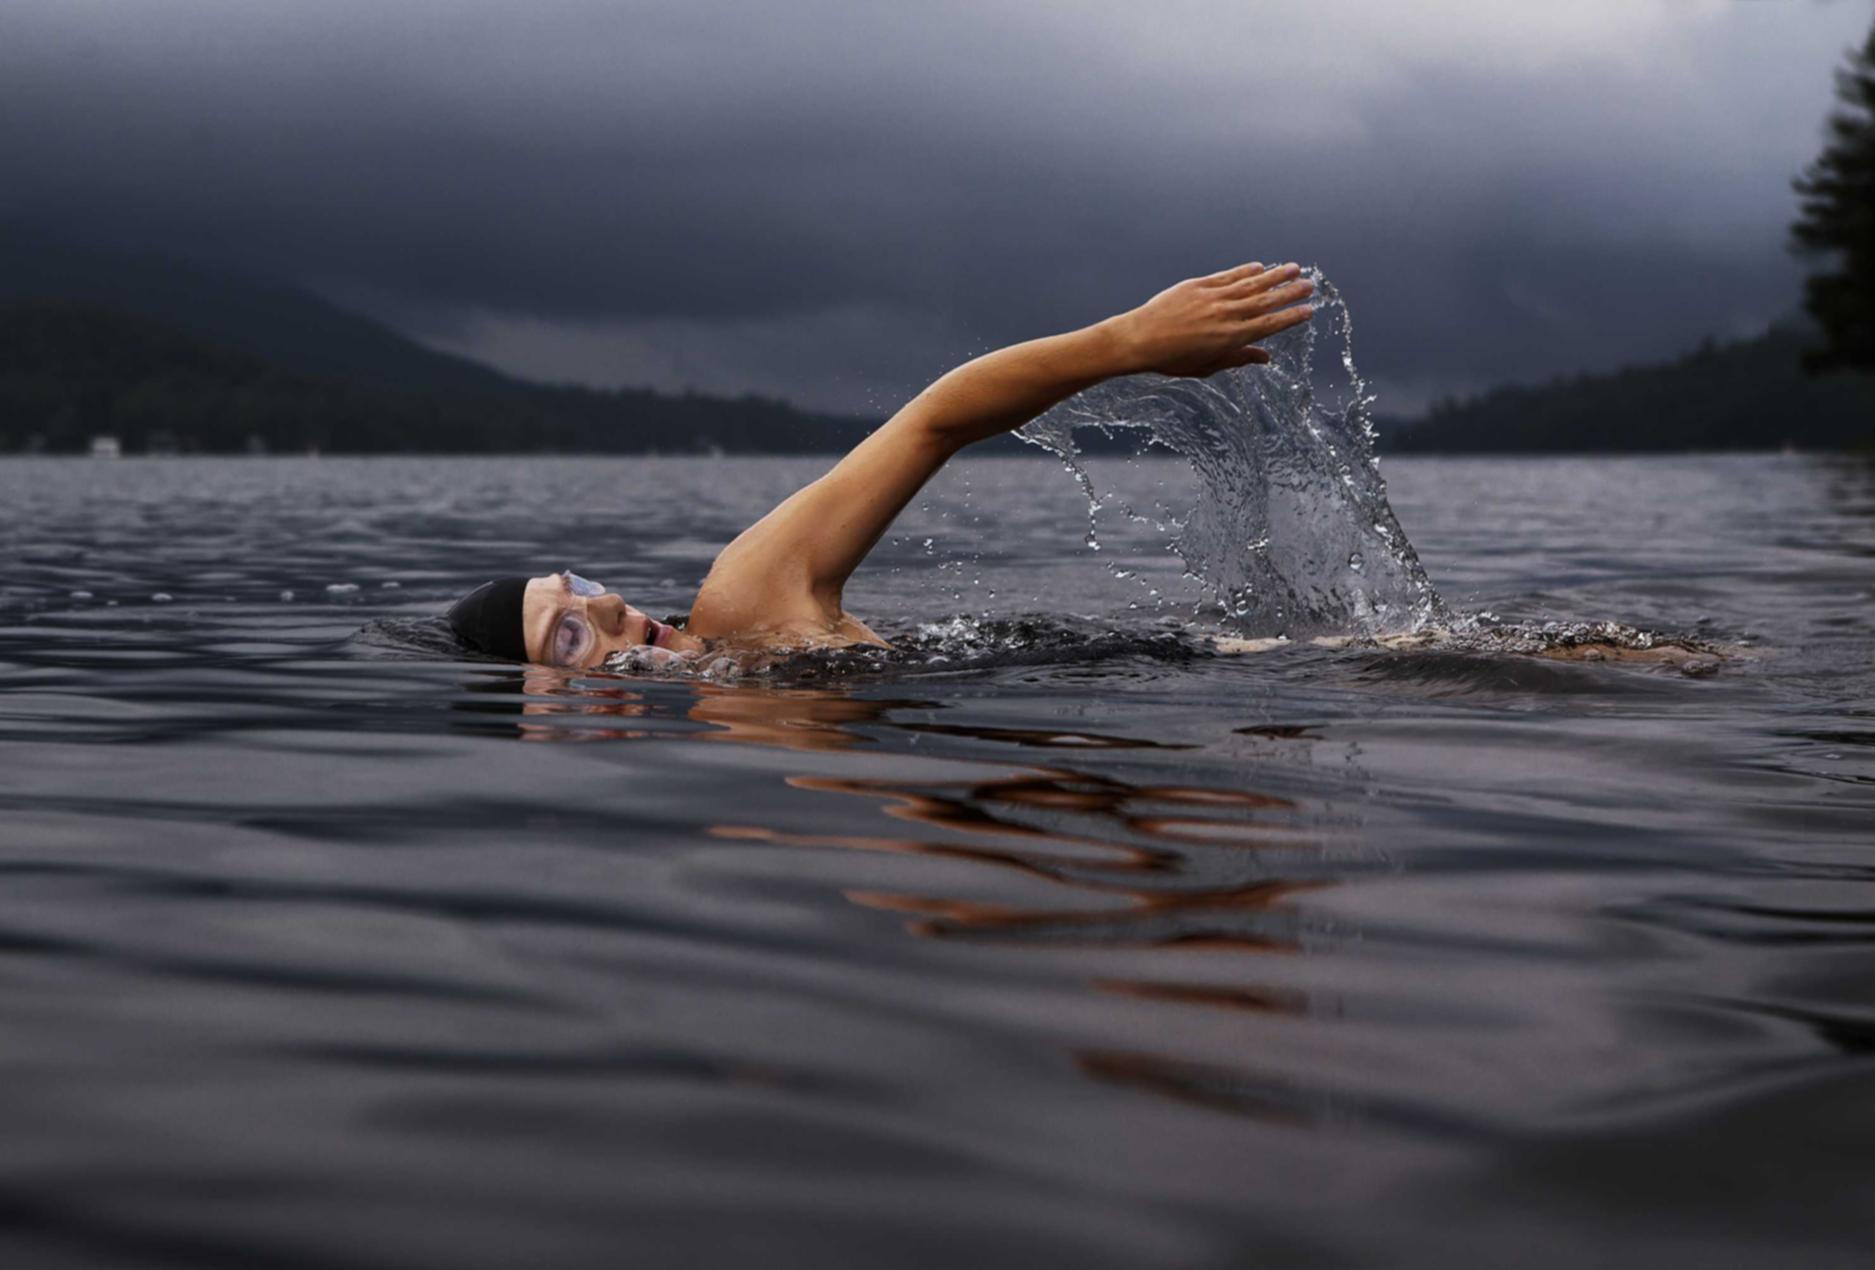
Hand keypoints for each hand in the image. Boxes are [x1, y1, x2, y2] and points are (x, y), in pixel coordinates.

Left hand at [1105, 262, 1314, 377]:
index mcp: (1230, 338)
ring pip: (1251, 284)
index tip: (1309, 310)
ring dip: (1275, 276)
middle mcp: (1226, 315)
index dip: (1291, 317)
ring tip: (1294, 268)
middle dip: (1290, 292)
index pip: (1269, 325)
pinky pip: (1228, 276)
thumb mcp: (1207, 366)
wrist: (1139, 339)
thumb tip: (1265, 358)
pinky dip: (1245, 270)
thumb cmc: (1171, 359)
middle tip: (1310, 285)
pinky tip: (1260, 266)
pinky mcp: (1199, 285)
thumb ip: (1237, 359)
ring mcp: (1213, 298)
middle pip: (1266, 301)